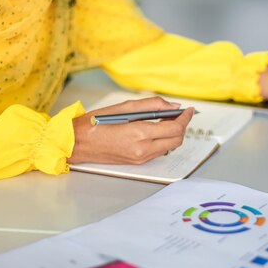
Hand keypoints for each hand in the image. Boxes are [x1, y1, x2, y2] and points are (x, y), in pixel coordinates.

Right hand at [69, 97, 194, 164]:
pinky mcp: (137, 162)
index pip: (174, 128)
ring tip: (168, 120)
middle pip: (176, 140)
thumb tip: (172, 107)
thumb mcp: (124, 107)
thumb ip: (151, 105)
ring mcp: (140, 158)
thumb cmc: (96, 124)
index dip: (185, 118)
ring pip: (169, 147)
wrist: (78, 143)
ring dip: (173, 134)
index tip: (189, 110)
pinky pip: (158, 152)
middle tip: (181, 115)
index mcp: (139, 133)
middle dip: (182, 127)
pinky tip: (156, 130)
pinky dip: (163, 141)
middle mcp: (142, 149)